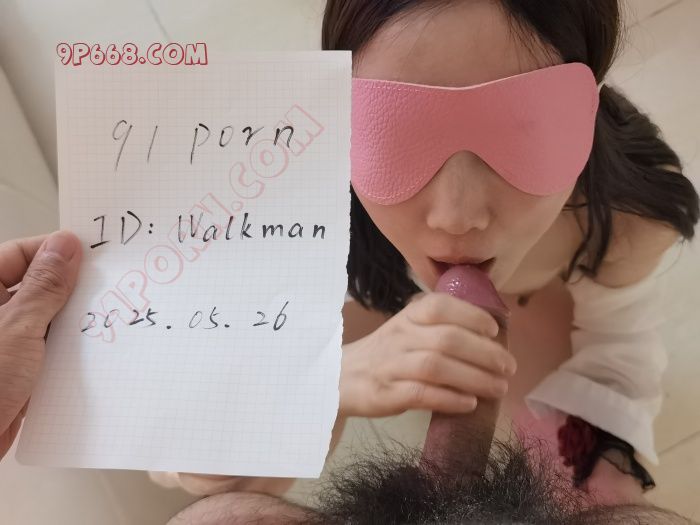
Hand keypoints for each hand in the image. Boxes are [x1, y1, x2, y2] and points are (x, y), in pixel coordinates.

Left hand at [0, 231, 81, 457]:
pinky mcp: (14, 367)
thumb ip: (45, 285)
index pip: (19, 254)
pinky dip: (65, 346)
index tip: (91, 253)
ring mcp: (3, 341)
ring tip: (99, 317)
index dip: (55, 250)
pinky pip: (45, 345)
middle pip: (34, 283)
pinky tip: (87, 349)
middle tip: (103, 285)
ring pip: (43, 316)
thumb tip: (65, 245)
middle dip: (68, 286)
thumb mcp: (19, 327)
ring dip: (68, 319)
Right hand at [339, 291, 515, 417]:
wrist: (341, 377)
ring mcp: (392, 365)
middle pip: (447, 339)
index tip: (494, 331)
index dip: (471, 316)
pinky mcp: (386, 393)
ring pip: (437, 367)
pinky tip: (470, 404)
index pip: (441, 306)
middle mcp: (400, 336)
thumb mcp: (408, 330)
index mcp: (408, 317)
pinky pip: (422, 394)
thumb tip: (490, 338)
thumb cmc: (387, 354)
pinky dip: (450, 399)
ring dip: (474, 378)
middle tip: (509, 367)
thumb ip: (440, 327)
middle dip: (485, 353)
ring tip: (499, 388)